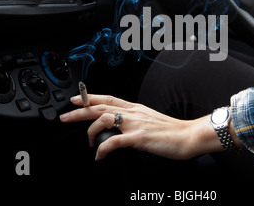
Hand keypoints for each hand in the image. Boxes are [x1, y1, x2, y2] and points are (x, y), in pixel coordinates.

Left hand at [60, 95, 222, 159]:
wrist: (189, 135)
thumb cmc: (172, 131)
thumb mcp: (150, 120)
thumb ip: (135, 120)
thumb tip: (122, 127)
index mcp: (136, 108)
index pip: (108, 99)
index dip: (90, 98)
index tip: (76, 99)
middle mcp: (133, 112)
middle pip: (100, 107)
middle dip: (79, 111)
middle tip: (64, 117)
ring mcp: (136, 124)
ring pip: (104, 119)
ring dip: (90, 131)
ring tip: (88, 143)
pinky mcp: (139, 137)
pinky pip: (113, 141)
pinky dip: (102, 148)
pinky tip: (99, 155)